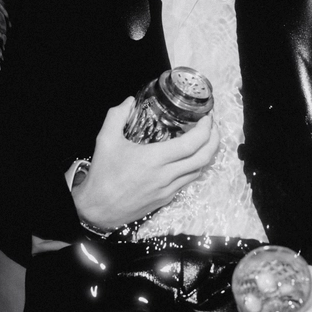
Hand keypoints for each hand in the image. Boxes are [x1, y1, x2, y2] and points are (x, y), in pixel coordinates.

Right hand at [72, 97, 219, 229]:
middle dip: (214, 139)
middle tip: (212, 126)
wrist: (98, 210)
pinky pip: (188, 181)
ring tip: (205, 139)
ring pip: (199, 171)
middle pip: (203, 158)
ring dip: (207, 154)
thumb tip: (129, 101)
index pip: (191, 144)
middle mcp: (165, 175)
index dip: (205, 129)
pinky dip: (195, 167)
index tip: (206, 117)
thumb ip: (116, 116)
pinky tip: (190, 158)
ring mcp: (168, 189)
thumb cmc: (102, 176)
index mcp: (154, 159)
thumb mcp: (105, 140)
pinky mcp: (166, 199)